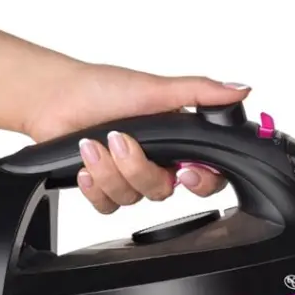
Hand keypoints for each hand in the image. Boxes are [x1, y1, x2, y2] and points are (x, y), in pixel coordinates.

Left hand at [25, 63, 249, 213]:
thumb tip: (240, 89)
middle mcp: (156, 161)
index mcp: (176, 140)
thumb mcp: (157, 88)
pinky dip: (95, 186)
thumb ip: (200, 93)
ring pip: (133, 198)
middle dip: (139, 169)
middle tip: (122, 143)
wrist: (54, 99)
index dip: (201, 181)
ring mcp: (129, 175)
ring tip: (94, 145)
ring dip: (110, 171)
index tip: (185, 171)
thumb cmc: (102, 88)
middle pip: (163, 190)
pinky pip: (108, 205)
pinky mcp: (103, 187)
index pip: (206, 174)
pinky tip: (85, 165)